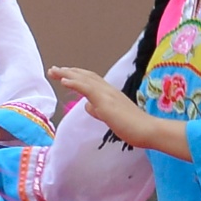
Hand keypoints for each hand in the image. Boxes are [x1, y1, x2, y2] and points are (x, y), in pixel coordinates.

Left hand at [48, 64, 184, 157]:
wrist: (147, 130)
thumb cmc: (133, 127)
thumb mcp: (111, 117)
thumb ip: (99, 111)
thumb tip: (87, 106)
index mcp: (110, 93)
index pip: (90, 80)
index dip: (76, 76)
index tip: (63, 75)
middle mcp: (108, 90)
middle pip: (85, 76)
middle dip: (68, 72)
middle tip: (52, 70)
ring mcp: (107, 94)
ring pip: (84, 79)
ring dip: (67, 74)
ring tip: (53, 71)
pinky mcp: (106, 101)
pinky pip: (88, 89)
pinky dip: (75, 82)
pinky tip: (63, 81)